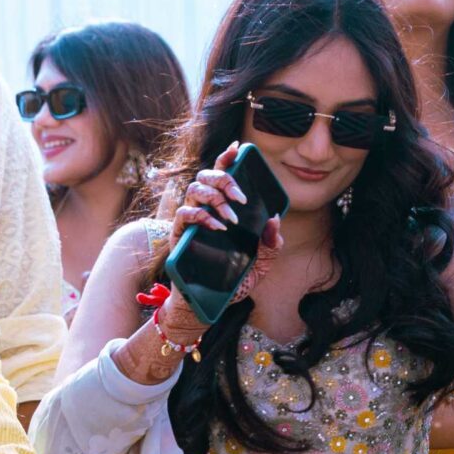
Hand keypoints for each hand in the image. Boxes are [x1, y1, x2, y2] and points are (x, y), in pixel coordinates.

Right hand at [163, 143, 283, 341]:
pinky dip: (203, 216)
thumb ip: (270, 246)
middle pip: (206, 176)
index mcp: (222, 210)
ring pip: (194, 190)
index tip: (238, 148)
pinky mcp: (179, 235)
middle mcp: (204, 210)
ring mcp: (190, 222)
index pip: (222, 176)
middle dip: (225, 179)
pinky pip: (185, 215)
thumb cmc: (232, 282)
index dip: (227, 158)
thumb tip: (274, 221)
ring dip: (216, 198)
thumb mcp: (260, 266)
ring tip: (233, 218)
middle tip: (242, 198)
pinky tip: (219, 227)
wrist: (208, 305)